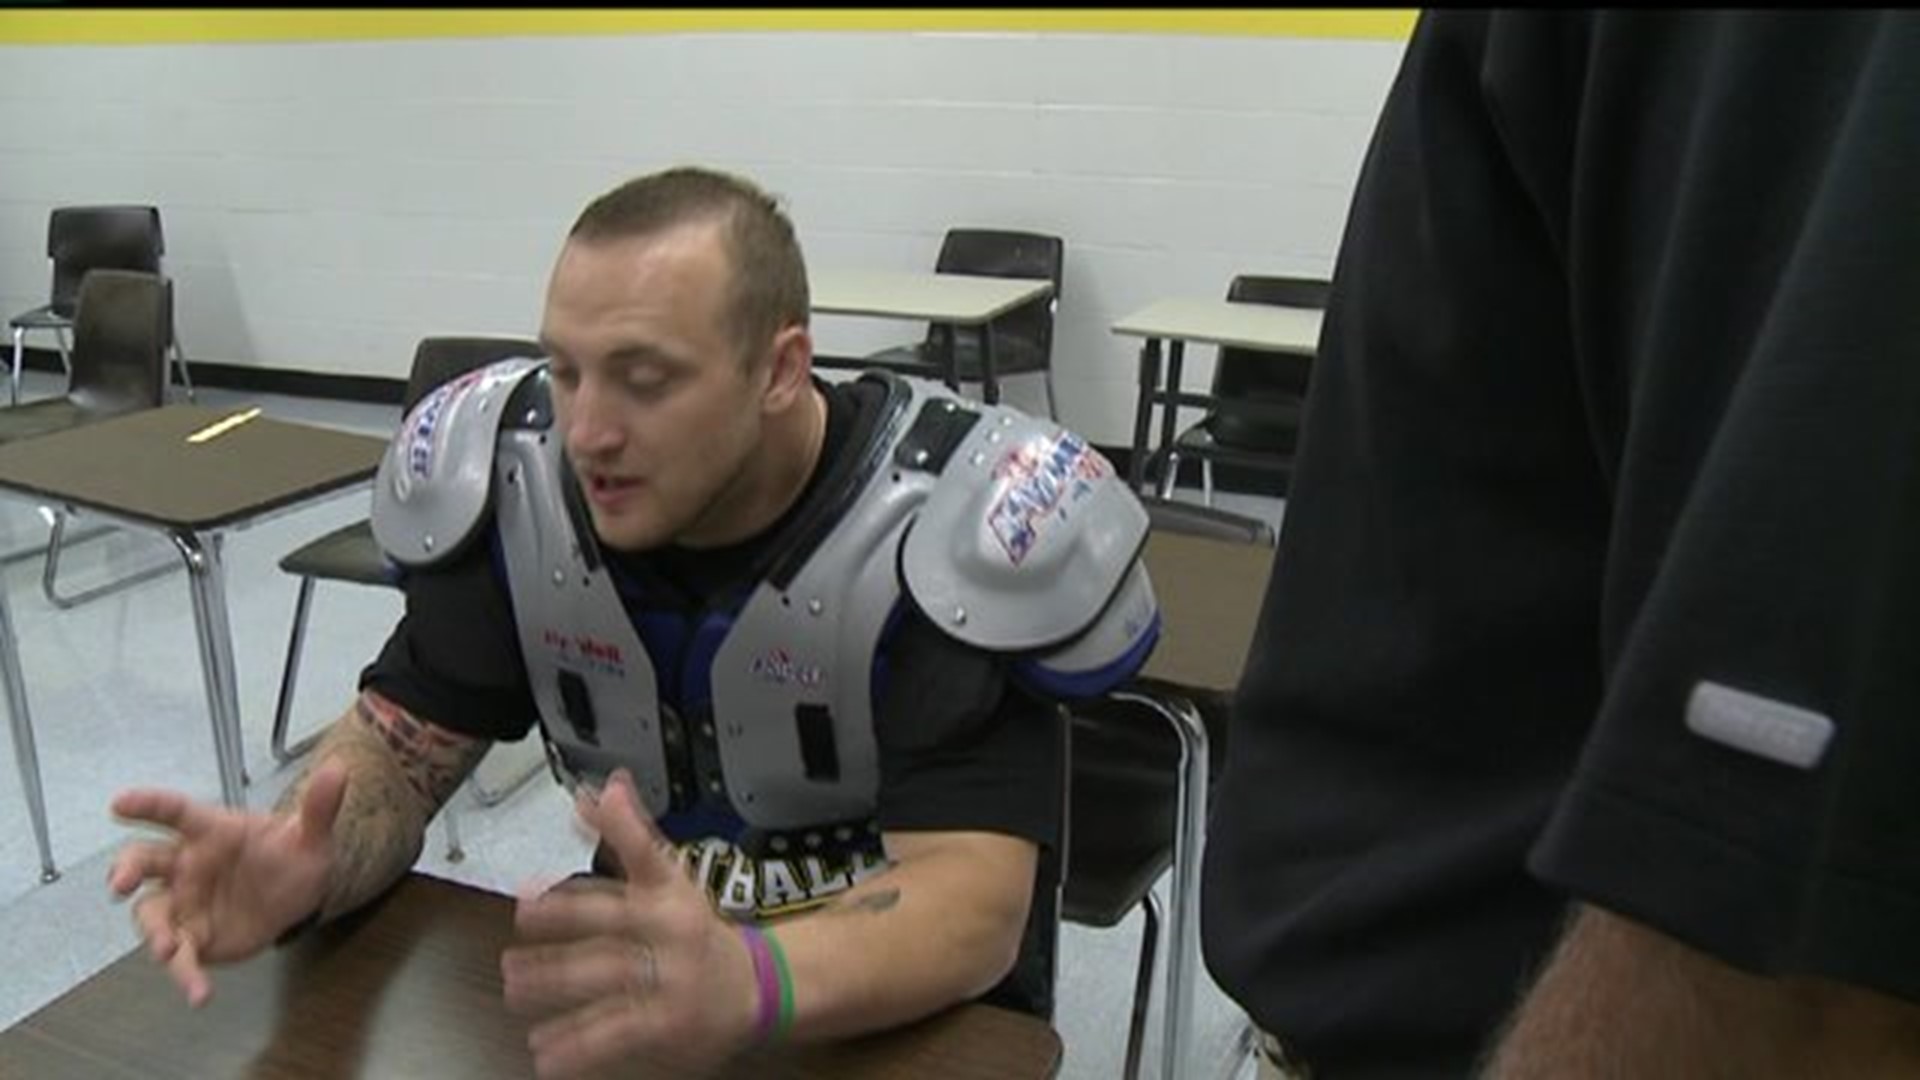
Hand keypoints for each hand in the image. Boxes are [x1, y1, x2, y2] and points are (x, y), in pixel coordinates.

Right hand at [106, 759, 347, 1006]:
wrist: (299, 894)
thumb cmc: (291, 855)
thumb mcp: (310, 835)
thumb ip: (319, 806)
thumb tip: (337, 769)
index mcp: (210, 831)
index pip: (174, 812)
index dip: (147, 805)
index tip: (121, 803)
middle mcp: (188, 864)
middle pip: (144, 860)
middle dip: (126, 869)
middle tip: (121, 882)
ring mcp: (184, 902)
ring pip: (152, 914)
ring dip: (154, 932)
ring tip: (166, 948)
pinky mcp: (192, 937)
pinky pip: (181, 957)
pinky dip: (186, 975)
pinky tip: (199, 994)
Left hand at [501, 770, 759, 1077]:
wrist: (756, 987)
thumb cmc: (698, 929)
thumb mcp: (670, 878)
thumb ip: (629, 837)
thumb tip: (599, 790)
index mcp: (670, 896)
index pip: (639, 863)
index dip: (596, 858)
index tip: (541, 870)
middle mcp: (672, 936)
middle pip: (613, 929)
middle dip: (563, 930)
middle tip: (518, 932)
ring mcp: (671, 982)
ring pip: (610, 982)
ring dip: (559, 986)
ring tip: (515, 988)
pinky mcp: (667, 1025)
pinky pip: (616, 1035)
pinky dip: (578, 1046)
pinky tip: (544, 1051)